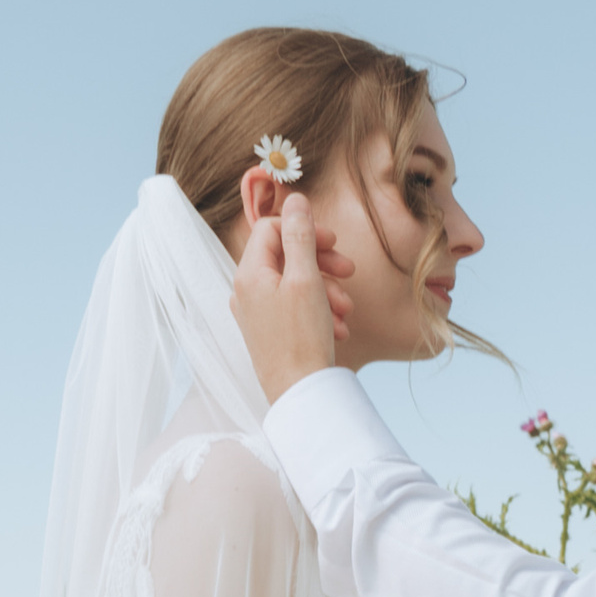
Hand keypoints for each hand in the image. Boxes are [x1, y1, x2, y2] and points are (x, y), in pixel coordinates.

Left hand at [233, 186, 350, 401]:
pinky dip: (318, 311)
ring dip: (326, 290)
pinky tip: (338, 328)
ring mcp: (255, 314)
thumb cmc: (301, 340)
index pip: (272, 228)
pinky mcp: (269, 334)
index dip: (305, 229)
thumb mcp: (306, 279)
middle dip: (321, 261)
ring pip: (294, 284)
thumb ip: (301, 236)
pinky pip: (294, 309)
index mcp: (249, 274)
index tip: (334, 243)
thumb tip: (295, 199)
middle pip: (285, 255)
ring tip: (347, 309)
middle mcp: (246, 292)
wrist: (299, 397)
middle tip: (349, 271)